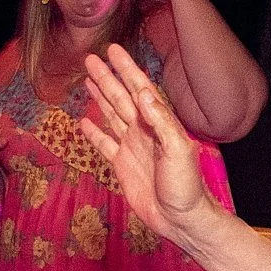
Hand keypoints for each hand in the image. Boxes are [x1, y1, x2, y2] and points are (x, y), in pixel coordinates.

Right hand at [78, 43, 220, 247]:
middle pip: (121, 98)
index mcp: (158, 123)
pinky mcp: (122, 165)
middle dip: (106, 78)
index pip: (139, 89)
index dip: (126, 69)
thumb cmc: (186, 186)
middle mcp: (144, 131)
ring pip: (112, 115)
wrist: (181, 219)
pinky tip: (84, 122)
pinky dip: (94, 133)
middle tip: (91, 59)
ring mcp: (132, 147)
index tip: (113, 51)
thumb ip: (161, 121)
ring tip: (87, 80)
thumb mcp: (178, 150)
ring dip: (100, 97)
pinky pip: (105, 144)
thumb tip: (143, 93)